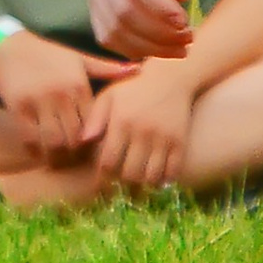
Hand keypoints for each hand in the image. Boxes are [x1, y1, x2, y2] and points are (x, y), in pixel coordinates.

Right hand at [0, 29, 109, 157]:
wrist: (7, 46)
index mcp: (79, 86)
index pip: (94, 124)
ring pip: (54, 142)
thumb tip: (139, 69)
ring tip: (59, 161)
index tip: (95, 150)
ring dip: (57, 157)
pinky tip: (40, 152)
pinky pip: (30, 139)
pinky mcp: (18, 109)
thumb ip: (107, 69)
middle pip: (75, 138)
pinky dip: (36, 151)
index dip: (96, 141)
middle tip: (78, 162)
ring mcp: (38, 103)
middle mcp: (61, 96)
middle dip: (78, 155)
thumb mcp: (79, 59)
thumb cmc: (48, 54)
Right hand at [86, 0, 196, 56]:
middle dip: (158, 32)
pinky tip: (156, 49)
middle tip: (188, 40)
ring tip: (178, 48)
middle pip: (122, 8)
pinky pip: (104, 32)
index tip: (186, 22)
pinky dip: (130, 48)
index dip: (160, 6)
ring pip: (111, 26)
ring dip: (147, 46)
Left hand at [88, 59, 198, 191]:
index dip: (103, 177)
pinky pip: (172, 172)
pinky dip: (163, 180)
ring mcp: (164, 139)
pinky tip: (155, 178)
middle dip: (122, 183)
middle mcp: (143, 132)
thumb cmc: (133, 88)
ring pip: (151, 177)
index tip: (101, 182)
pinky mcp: (180, 142)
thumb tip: (82, 142)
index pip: (109, 162)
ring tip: (136, 183)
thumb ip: (95, 119)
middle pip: (130, 174)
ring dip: (142, 185)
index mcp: (122, 122)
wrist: (170, 77)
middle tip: (118, 184)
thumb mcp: (109, 96)